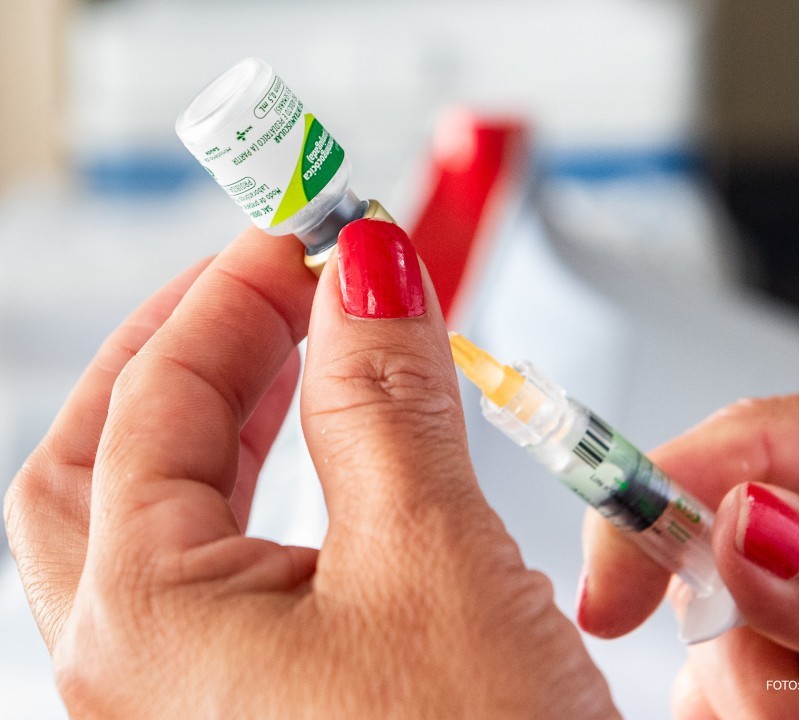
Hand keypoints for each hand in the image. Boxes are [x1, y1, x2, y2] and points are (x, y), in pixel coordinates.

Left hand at [5, 221, 617, 717]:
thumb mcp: (431, 558)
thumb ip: (387, 401)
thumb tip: (367, 275)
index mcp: (146, 623)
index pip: (163, 394)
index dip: (240, 291)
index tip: (310, 229)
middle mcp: (138, 671)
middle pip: (112, 456)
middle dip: (190, 346)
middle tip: (272, 278)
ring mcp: (193, 701)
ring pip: (161, 520)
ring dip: (226, 416)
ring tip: (301, 351)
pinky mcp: (262, 716)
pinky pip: (226, 576)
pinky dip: (268, 493)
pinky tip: (333, 476)